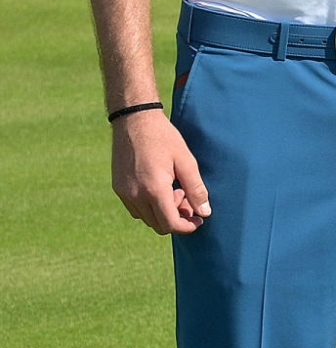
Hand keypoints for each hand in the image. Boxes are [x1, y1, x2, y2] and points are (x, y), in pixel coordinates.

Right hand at [112, 110, 210, 234]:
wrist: (134, 121)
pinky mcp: (118, 188)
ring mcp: (123, 192)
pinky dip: (150, 207)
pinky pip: (135, 208)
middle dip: (177, 218)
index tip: (198, 220)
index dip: (187, 227)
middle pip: (158, 225)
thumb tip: (205, 212)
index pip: (170, 224)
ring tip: (175, 190)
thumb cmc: (164, 138)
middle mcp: (135, 195)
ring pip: (146, 218)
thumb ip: (196, 189)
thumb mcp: (186, 162)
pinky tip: (160, 188)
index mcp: (154, 189)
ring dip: (163, 213)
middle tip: (187, 199)